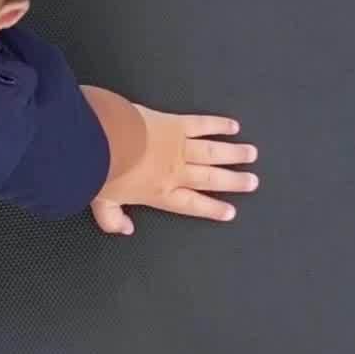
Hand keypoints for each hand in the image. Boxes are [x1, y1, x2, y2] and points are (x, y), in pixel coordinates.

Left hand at [93, 106, 257, 234]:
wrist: (105, 139)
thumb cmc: (103, 170)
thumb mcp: (102, 203)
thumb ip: (113, 219)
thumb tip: (124, 230)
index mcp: (160, 193)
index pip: (192, 204)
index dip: (213, 209)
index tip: (230, 211)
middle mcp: (176, 172)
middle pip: (211, 179)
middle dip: (234, 182)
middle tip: (252, 182)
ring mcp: (179, 147)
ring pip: (214, 152)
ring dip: (234, 154)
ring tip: (251, 154)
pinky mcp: (176, 124)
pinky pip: (202, 125)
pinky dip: (219, 125)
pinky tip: (233, 126)